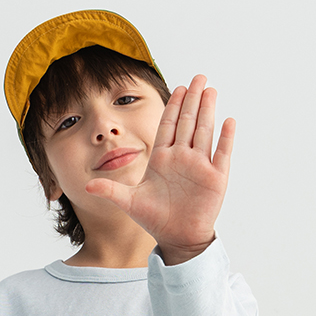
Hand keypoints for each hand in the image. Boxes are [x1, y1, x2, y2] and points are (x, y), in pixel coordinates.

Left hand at [83, 75, 234, 258]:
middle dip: (193, 98)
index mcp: (163, 158)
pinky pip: (222, 154)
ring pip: (204, 131)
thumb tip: (86, 186)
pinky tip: (228, 120)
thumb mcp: (130, 202)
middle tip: (198, 77)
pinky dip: (226, 138)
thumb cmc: (155, 219)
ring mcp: (200, 166)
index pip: (168, 125)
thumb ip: (110, 190)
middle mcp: (182, 157)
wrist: (177, 238)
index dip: (173, 105)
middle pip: (188, 121)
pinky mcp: (215, 179)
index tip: (177, 87)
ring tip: (211, 90)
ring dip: (208, 110)